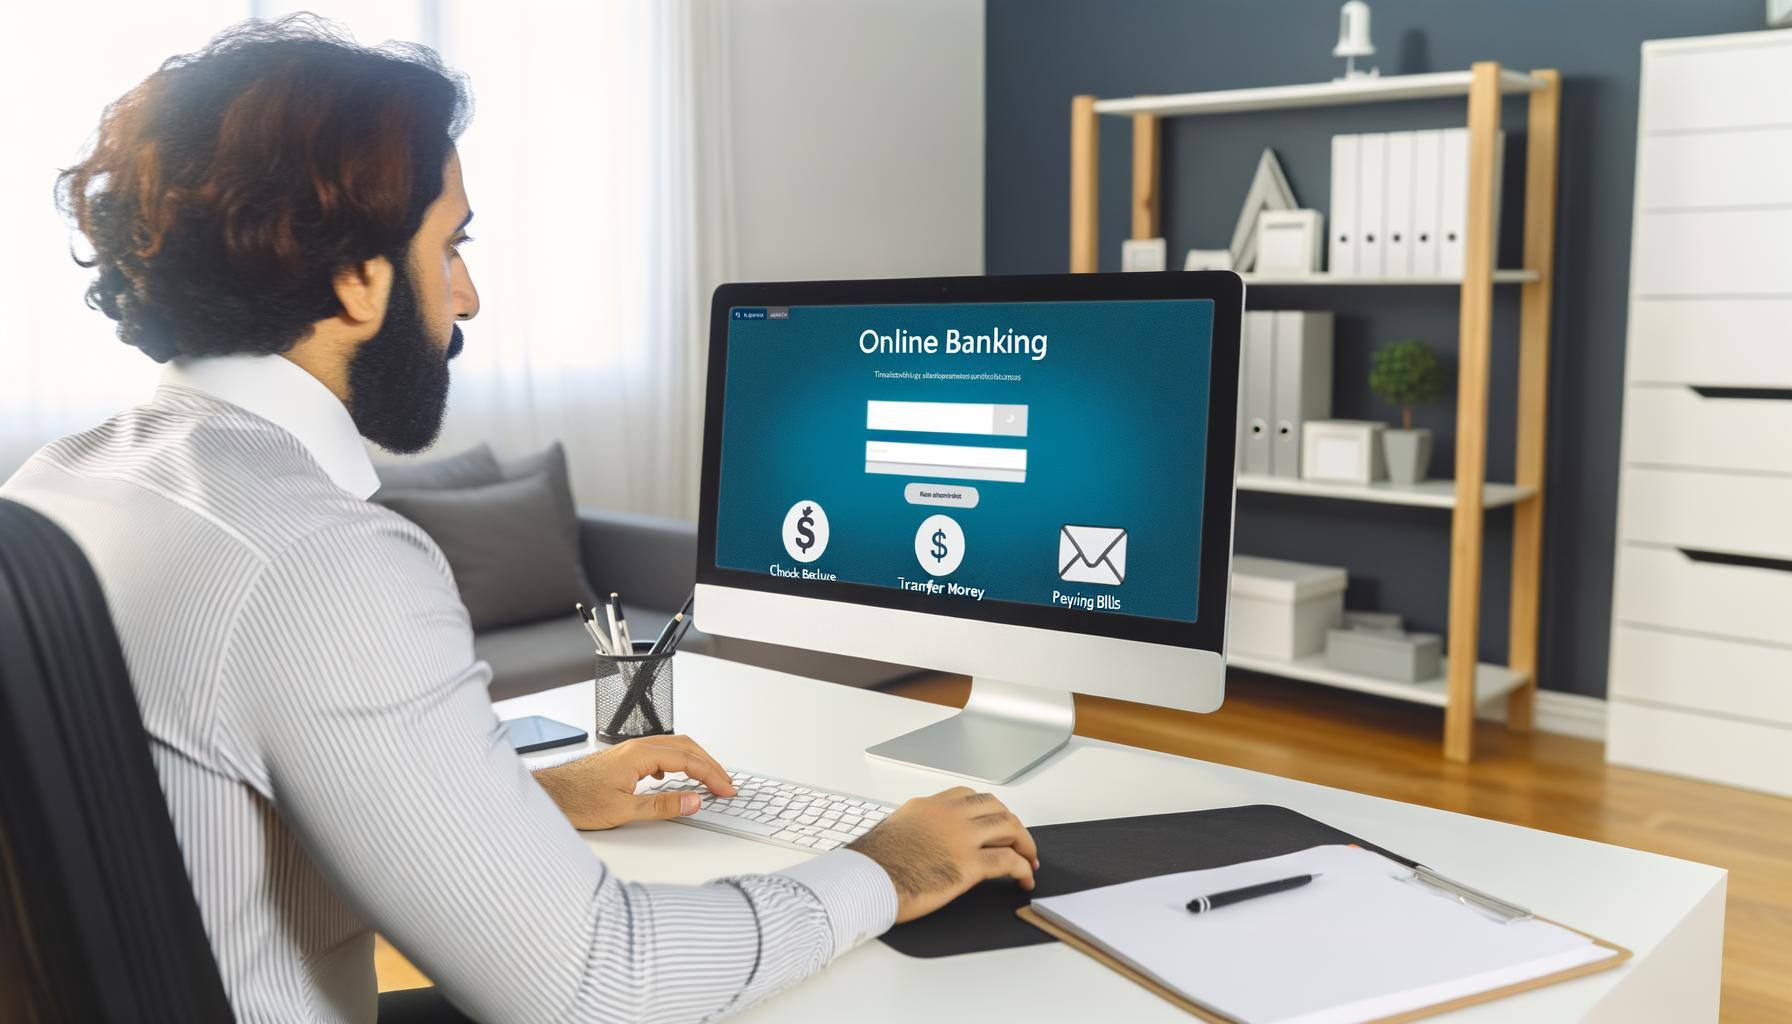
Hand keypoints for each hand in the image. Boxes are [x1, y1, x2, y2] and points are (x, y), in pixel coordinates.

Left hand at [531, 734, 737, 830]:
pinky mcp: (624, 759)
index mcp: (640, 754)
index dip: (711, 775)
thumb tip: (694, 801)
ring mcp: (630, 751)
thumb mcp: (624, 810)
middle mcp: (637, 747)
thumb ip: (663, 805)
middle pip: (686, 747)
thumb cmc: (577, 799)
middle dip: (710, 765)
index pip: (688, 760)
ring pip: (674, 747)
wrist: (549, 795)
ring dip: (695, 761)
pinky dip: (678, 762)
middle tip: (726, 784)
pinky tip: (675, 778)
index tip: (725, 789)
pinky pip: (660, 753)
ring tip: (709, 779)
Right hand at [847, 787, 1037, 922]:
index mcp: (929, 806)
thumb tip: (924, 841)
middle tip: (1020, 843)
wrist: (865, 881)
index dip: (989, 810)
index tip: (995, 824)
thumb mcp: (894, 831)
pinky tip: (1024, 878)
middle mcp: (948, 815)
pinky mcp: (968, 865)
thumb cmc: (872, 865)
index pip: (969, 797)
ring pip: (1008, 827)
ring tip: (1028, 860)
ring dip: (1024, 844)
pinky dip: (1022, 868)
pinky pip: (1008, 861)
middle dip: (1013, 825)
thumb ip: (916, 829)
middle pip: (995, 808)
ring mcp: (960, 838)